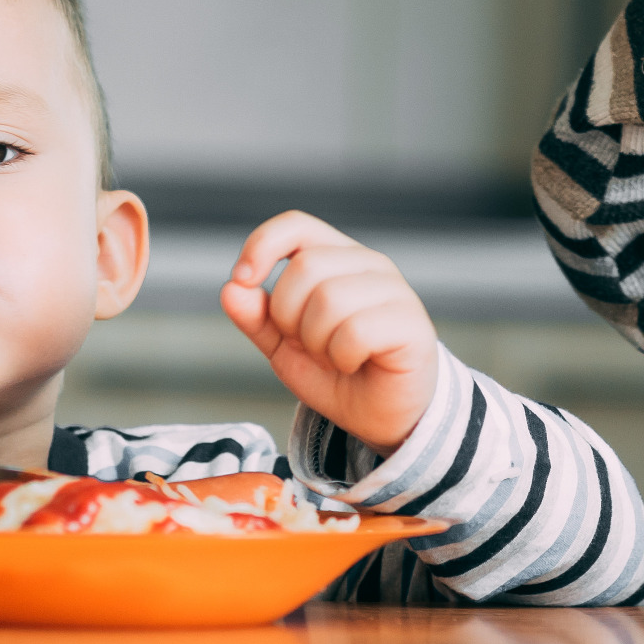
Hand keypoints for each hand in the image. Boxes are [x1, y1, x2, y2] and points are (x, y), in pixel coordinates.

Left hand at [219, 212, 439, 456]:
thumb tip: (231, 289)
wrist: (381, 417)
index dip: (262, 245)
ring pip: (330, 298)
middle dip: (289, 316)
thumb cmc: (338, 374)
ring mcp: (395, 290)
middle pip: (305, 266)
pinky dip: (342, 357)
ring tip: (333, 356)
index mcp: (338, 258)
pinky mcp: (411, 323)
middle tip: (309, 345)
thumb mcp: (284, 348)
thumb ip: (258, 318)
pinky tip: (354, 363)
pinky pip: (356, 330)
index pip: (296, 225)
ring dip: (317, 342)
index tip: (244, 280)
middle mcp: (369, 264)